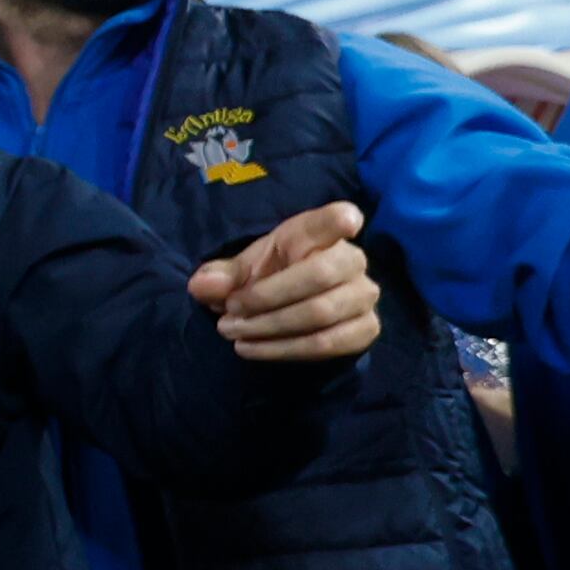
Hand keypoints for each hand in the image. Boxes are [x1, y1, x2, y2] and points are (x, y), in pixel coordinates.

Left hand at [194, 200, 379, 363]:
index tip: (348, 221)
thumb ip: (222, 275)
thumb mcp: (243, 269)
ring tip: (234, 333)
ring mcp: (364, 296)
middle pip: (318, 275)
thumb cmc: (270, 276)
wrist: (294, 308)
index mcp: (318, 234)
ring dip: (269, 327)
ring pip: (320, 314)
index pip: (336, 219)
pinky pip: (327, 344)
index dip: (344, 219)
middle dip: (265, 298)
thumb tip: (203, 285)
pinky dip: (284, 349)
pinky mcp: (366, 329)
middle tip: (229, 312)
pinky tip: (253, 349)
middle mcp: (352, 261)